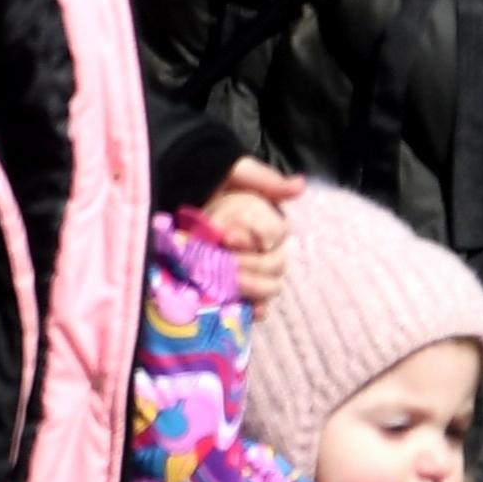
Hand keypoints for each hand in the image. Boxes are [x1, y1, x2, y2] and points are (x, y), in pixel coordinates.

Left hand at [199, 156, 305, 304]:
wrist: (182, 192)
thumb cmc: (213, 182)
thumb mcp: (235, 171)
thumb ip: (264, 179)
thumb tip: (299, 185)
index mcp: (271, 221)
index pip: (276, 234)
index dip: (255, 236)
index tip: (226, 236)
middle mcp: (268, 248)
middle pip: (274, 265)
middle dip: (249, 264)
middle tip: (223, 262)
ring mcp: (254, 270)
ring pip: (269, 287)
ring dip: (250, 286)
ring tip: (227, 282)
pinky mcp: (239, 288)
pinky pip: (257, 306)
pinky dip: (253, 310)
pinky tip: (246, 310)